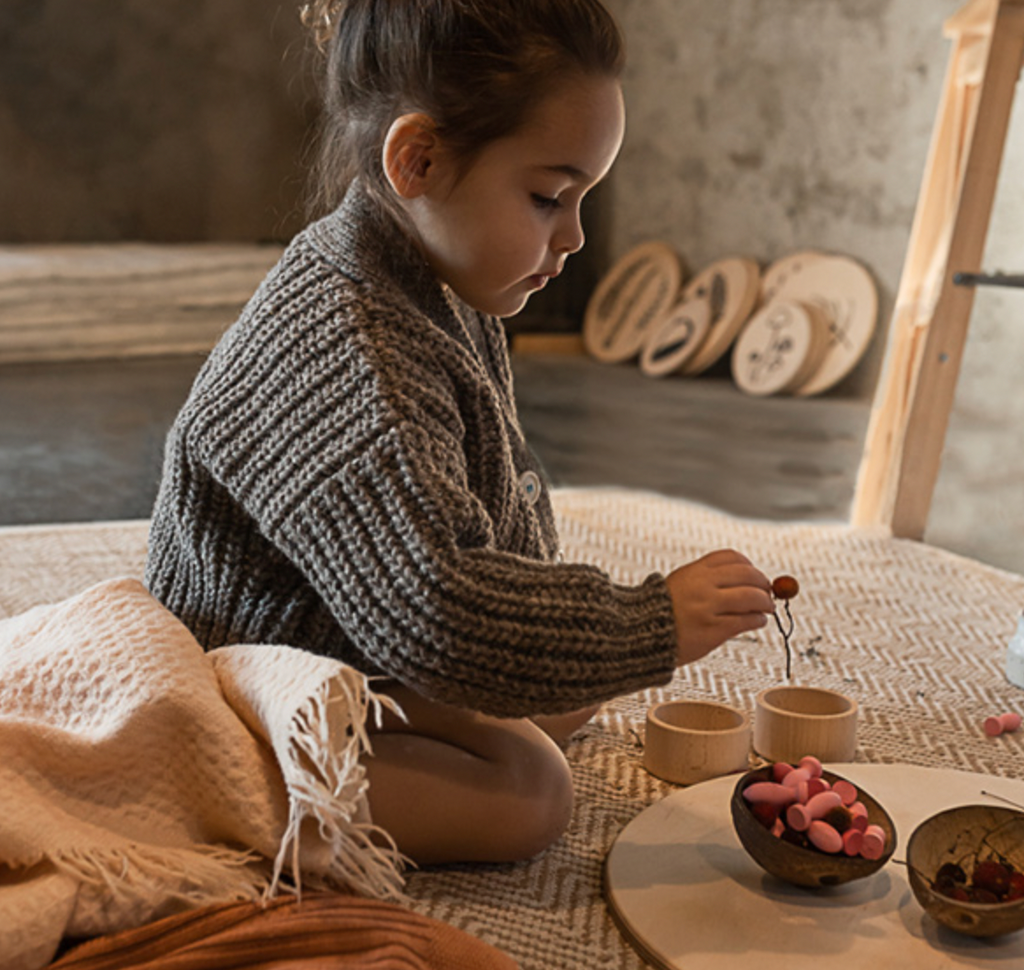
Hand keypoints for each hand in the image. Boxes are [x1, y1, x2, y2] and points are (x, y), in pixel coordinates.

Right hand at [665, 549, 773, 665]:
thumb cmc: (661, 612)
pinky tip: (757, 621)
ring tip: (766, 608)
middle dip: (763, 583)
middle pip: (747, 575)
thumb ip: (706, 579)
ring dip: (765, 602)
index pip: (731, 558)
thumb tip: (745, 579)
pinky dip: (758, 619)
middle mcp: (702, 586)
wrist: (641, 635)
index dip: (749, 565)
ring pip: (752, 597)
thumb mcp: (679, 583)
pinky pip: (746, 621)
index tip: (755, 574)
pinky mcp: (713, 630)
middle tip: (767, 591)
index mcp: (694, 571)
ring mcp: (708, 608)